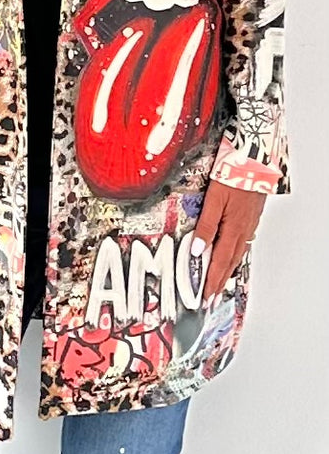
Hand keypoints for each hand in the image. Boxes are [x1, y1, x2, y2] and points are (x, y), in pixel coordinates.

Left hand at [191, 181, 266, 304]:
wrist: (255, 155)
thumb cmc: (234, 172)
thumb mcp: (214, 199)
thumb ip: (205, 225)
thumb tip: (197, 251)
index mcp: (233, 227)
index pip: (220, 262)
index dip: (212, 281)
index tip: (206, 298)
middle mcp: (244, 228)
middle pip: (230, 261)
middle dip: (220, 282)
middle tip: (212, 299)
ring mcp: (249, 222)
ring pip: (237, 252)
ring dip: (228, 270)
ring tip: (221, 283)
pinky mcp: (251, 215)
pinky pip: (243, 241)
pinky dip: (235, 253)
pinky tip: (232, 254)